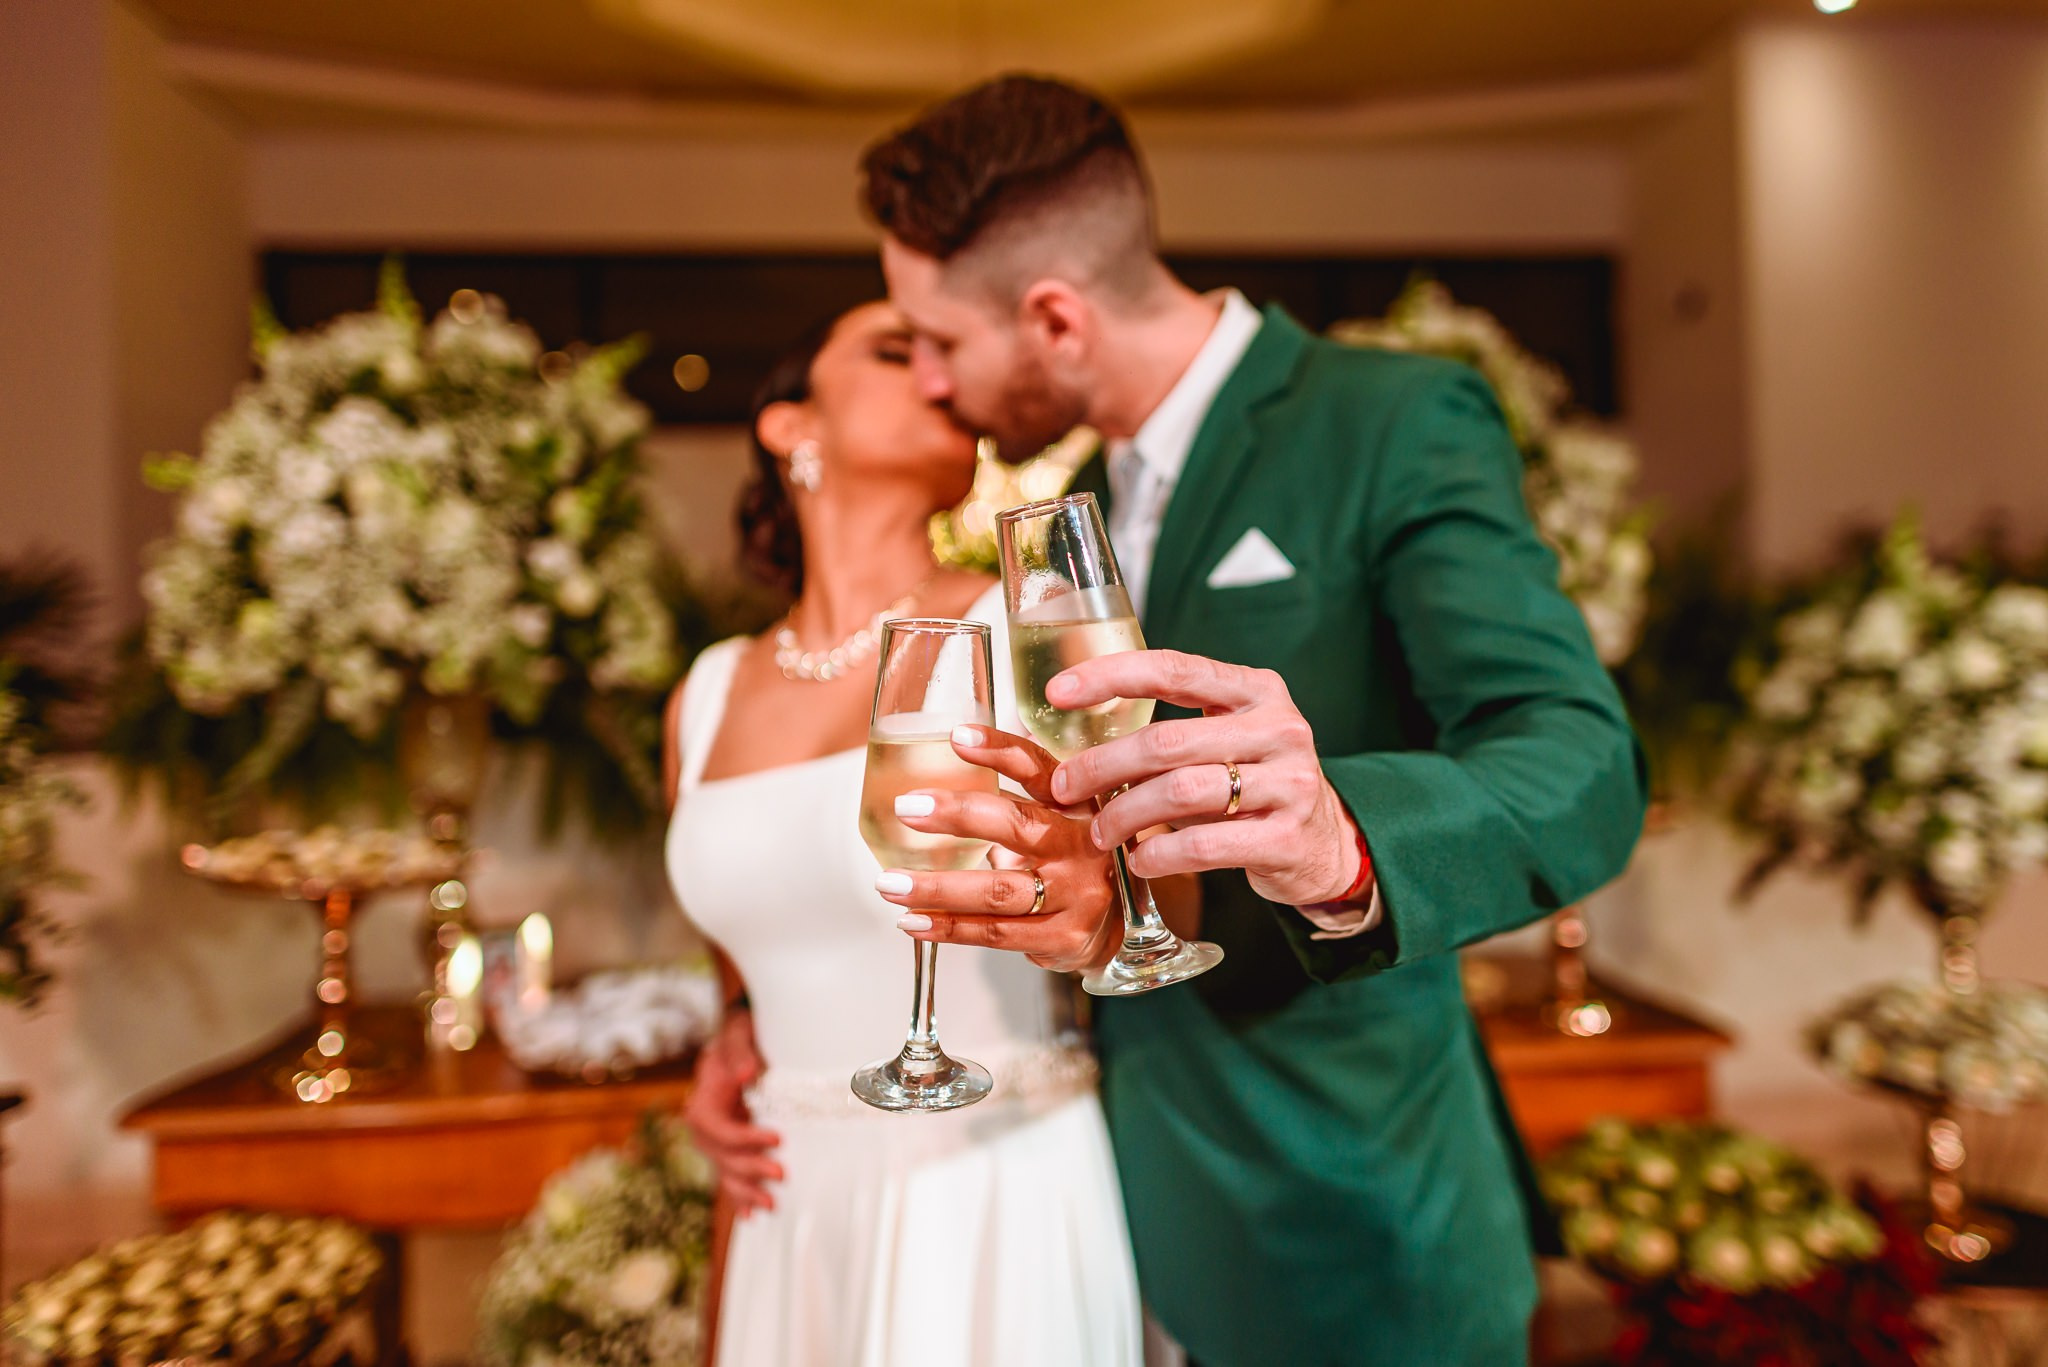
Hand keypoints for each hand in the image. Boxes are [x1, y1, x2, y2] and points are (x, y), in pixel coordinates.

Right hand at [683, 1009, 782, 1217]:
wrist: (739, 1039)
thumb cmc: (740, 1034)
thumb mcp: (738, 1033)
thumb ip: (740, 1052)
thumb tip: (747, 1073)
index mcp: (703, 1099)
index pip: (716, 1128)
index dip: (743, 1138)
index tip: (777, 1138)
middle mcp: (703, 1124)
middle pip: (721, 1156)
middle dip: (750, 1168)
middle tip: (782, 1173)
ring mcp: (714, 1139)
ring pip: (725, 1172)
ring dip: (746, 1191)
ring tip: (771, 1205)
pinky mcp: (728, 1146)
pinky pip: (729, 1175)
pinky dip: (739, 1195)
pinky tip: (750, 1215)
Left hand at [874, 725, 1123, 972]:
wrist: (1114, 929)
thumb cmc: (1069, 864)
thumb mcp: (1056, 821)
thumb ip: (1015, 798)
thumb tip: (943, 770)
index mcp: (1077, 804)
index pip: (1039, 769)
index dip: (1000, 751)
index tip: (956, 738)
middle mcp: (1083, 845)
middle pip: (1019, 825)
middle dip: (958, 815)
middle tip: (906, 808)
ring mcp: (1077, 894)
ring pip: (999, 890)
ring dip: (938, 887)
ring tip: (889, 884)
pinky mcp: (1064, 936)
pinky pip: (998, 933)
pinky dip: (951, 928)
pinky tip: (914, 921)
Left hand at [1047, 649, 1363, 906]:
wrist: (1326, 840)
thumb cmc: (1256, 782)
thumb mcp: (1229, 736)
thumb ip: (1175, 728)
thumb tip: (1078, 735)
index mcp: (1257, 690)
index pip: (1174, 670)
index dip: (1111, 676)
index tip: (1056, 692)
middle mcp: (1279, 728)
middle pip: (1166, 741)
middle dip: (1102, 765)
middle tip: (1065, 787)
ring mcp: (1290, 783)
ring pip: (1180, 793)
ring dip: (1124, 815)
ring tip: (1100, 832)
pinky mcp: (1287, 837)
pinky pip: (1203, 846)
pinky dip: (1158, 855)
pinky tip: (1140, 860)